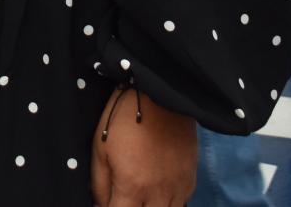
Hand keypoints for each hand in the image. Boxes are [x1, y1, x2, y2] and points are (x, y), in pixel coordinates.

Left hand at [91, 87, 196, 206]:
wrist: (158, 94)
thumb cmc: (122, 119)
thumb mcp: (100, 150)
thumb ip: (100, 185)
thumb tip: (100, 205)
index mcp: (133, 186)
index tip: (105, 205)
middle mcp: (159, 194)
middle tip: (122, 199)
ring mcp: (178, 189)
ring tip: (139, 198)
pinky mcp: (190, 181)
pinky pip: (180, 205)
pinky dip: (166, 205)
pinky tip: (155, 195)